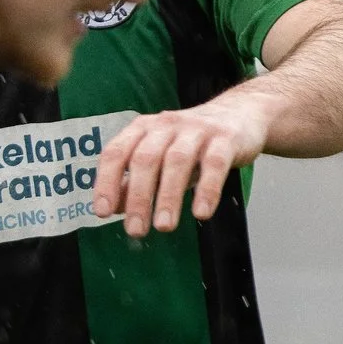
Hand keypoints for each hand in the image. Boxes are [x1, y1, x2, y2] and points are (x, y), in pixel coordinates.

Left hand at [91, 94, 272, 237]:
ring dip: (168, 196)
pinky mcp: (225, 139)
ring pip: (177, 161)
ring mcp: (196, 130)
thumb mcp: (160, 159)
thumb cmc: (191, 143)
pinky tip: (201, 213)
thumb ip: (135, 181)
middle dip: (138, 197)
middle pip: (145, 160)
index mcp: (142, 129)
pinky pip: (215, 164)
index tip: (102, 212)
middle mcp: (165, 126)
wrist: (240, 113)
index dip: (106, 182)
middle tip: (136, 230)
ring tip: (164, 227)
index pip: (115, 153)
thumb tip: (113, 208)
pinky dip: (207, 190)